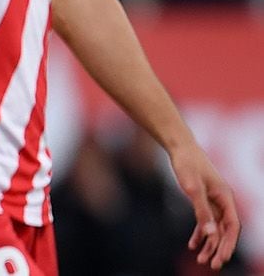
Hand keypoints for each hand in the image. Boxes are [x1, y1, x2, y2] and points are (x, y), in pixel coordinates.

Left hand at [171, 144, 238, 269]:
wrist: (180, 148)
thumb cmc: (188, 165)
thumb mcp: (193, 189)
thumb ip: (201, 211)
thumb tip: (210, 234)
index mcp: (226, 197)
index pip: (232, 226)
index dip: (228, 243)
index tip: (221, 258)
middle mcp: (223, 201)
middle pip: (225, 230)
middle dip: (219, 248)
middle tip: (211, 265)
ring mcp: (214, 201)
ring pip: (215, 227)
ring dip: (209, 243)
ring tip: (200, 259)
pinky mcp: (203, 200)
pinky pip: (205, 221)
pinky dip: (200, 233)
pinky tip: (192, 244)